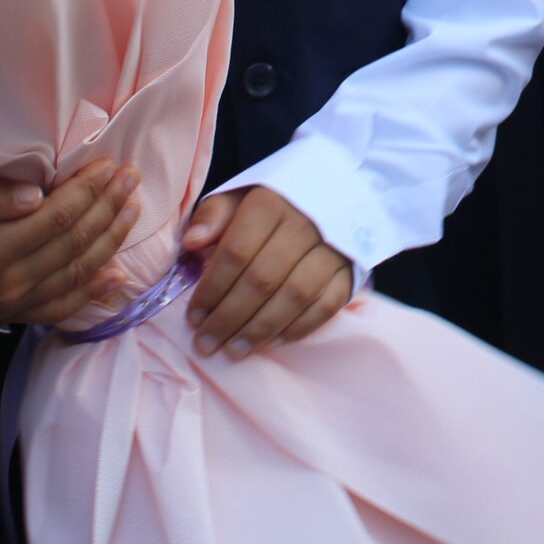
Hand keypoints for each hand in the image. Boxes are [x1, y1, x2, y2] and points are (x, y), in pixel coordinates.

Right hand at [0, 159, 141, 326]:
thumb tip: (38, 194)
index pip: (54, 218)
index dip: (86, 190)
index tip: (108, 164)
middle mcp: (6, 286)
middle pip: (73, 243)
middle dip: (107, 206)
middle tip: (131, 176)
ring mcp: (13, 306)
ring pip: (76, 272)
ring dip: (111, 239)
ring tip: (133, 208)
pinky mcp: (16, 316)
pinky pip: (63, 307)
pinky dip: (94, 292)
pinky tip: (119, 276)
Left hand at [181, 186, 353, 355]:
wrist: (338, 193)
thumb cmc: (275, 205)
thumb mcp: (239, 197)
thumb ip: (213, 215)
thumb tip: (193, 241)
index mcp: (271, 202)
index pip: (236, 252)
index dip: (212, 289)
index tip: (194, 317)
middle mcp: (305, 224)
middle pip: (263, 279)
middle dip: (229, 317)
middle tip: (206, 343)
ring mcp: (333, 248)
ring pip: (294, 296)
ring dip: (260, 329)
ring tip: (234, 350)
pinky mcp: (350, 270)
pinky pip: (326, 306)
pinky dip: (298, 328)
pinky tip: (272, 341)